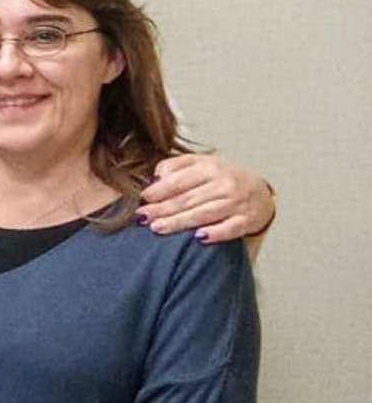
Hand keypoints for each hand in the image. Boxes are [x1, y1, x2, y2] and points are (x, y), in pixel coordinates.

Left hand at [140, 152, 275, 242]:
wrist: (259, 191)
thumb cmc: (222, 178)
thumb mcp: (200, 164)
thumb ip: (176, 166)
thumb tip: (155, 178)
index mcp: (210, 168)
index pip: (180, 180)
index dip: (160, 190)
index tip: (143, 199)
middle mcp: (224, 184)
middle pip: (188, 199)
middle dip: (162, 209)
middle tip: (142, 217)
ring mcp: (236, 202)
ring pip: (204, 213)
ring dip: (179, 222)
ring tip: (157, 228)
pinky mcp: (246, 220)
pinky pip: (230, 228)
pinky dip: (215, 233)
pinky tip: (198, 238)